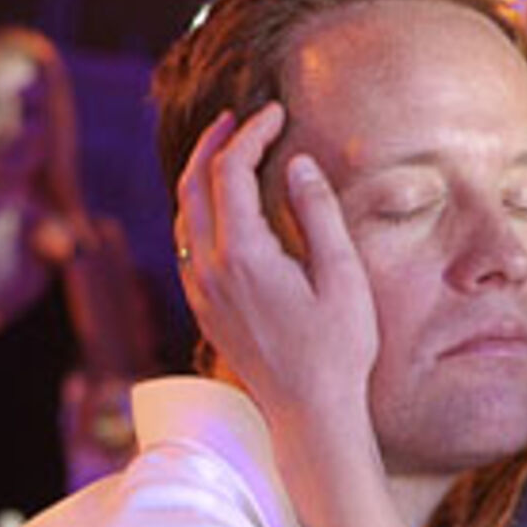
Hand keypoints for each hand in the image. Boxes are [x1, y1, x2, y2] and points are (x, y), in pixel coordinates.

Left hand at [173, 105, 377, 428]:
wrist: (310, 412)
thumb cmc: (338, 349)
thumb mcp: (343, 276)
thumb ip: (318, 213)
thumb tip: (297, 164)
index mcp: (242, 253)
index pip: (233, 171)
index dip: (252, 134)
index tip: (275, 113)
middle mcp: (210, 268)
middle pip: (194, 185)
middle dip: (214, 144)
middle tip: (238, 118)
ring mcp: (201, 290)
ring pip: (183, 214)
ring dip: (201, 176)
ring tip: (225, 153)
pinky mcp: (203, 308)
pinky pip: (186, 244)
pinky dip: (197, 210)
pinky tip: (219, 209)